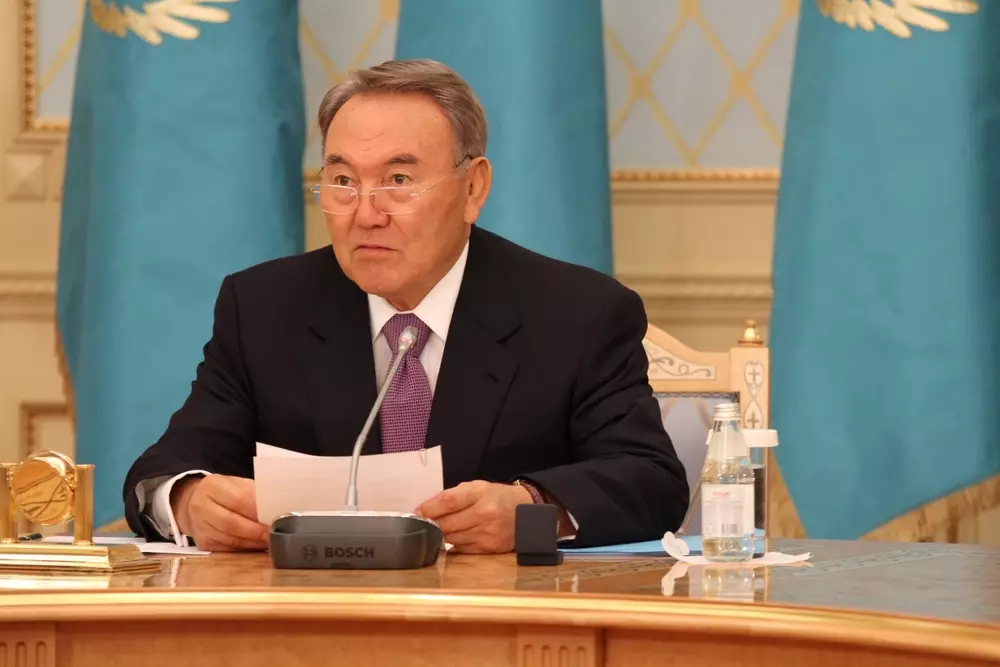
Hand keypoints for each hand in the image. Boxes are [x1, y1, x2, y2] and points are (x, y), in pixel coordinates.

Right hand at [171, 475, 268, 551]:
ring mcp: (199, 526)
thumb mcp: (238, 484)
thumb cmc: (225, 492)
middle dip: (256, 531)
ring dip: (252, 542)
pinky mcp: (202, 542)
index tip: (274, 518)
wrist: (196, 501)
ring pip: (230, 539)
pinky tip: (256, 545)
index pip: (239, 500)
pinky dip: (244, 548)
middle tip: (273, 534)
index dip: (257, 512)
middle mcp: (201, 506)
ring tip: (268, 541)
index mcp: (212, 486)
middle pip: (232, 523)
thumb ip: (254, 494)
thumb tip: (276, 508)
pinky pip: (227, 549)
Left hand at [415, 480, 532, 553]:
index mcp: (480, 492)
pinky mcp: (489, 548)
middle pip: (447, 523)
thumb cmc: (495, 497)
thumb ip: (452, 496)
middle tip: (421, 525)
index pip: (448, 501)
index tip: (416, 513)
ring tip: (438, 530)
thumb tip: (425, 510)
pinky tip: (456, 537)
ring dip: (442, 535)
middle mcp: (485, 513)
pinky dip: (455, 543)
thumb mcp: (476, 487)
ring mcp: (487, 533)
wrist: (525, 512)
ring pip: (452, 538)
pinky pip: (462, 549)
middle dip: (431, 525)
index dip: (429, 508)